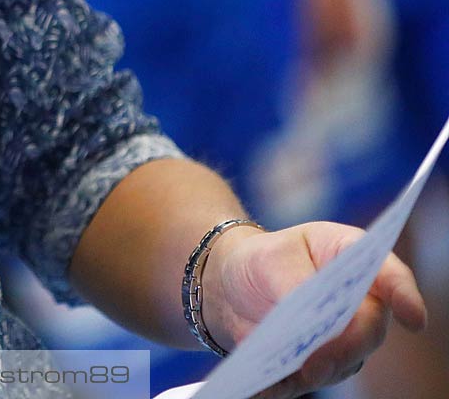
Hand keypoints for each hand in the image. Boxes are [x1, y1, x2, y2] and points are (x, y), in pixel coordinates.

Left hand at [202, 222, 426, 397]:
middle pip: (368, 331)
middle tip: (316, 362)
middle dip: (346, 347)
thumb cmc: (262, 260)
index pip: (391, 277)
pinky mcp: (318, 363)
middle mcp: (360, 304)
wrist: (232, 281)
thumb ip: (294, 283)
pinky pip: (306, 380)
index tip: (413, 319)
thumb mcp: (271, 258)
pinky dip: (285, 384)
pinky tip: (263, 386)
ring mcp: (343, 338)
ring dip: (319, 370)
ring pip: (344, 362)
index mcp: (353, 260)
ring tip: (292, 372)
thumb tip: (311, 321)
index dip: (405, 297)